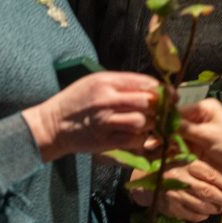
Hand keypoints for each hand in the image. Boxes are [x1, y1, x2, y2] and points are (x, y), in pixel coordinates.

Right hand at [22, 71, 156, 161]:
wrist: (53, 124)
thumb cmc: (75, 101)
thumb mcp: (94, 82)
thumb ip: (120, 83)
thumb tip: (151, 88)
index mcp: (107, 81)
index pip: (145, 82)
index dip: (162, 90)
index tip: (169, 96)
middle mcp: (107, 99)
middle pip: (148, 102)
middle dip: (158, 108)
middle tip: (159, 112)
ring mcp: (106, 121)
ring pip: (143, 121)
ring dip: (149, 124)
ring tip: (146, 124)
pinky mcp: (105, 141)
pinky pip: (133, 140)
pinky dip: (140, 139)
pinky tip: (136, 136)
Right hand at [127, 159, 221, 221]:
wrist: (146, 180)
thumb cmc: (174, 168)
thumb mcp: (189, 162)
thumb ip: (206, 170)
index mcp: (188, 163)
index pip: (211, 175)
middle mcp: (181, 177)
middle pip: (208, 192)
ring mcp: (174, 192)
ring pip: (200, 205)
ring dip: (215, 209)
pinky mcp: (170, 206)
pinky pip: (190, 214)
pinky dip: (202, 216)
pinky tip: (207, 213)